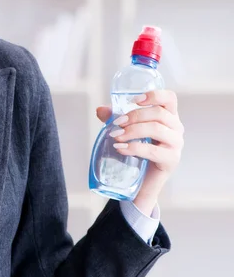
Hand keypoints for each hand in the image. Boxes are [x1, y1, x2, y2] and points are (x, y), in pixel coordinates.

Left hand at [96, 90, 184, 215]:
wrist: (141, 181)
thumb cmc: (135, 151)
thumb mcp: (124, 130)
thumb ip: (114, 118)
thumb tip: (100, 110)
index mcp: (168, 116)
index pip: (169, 98)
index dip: (154, 95)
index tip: (134, 100)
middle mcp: (176, 128)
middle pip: (159, 113)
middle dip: (134, 116)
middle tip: (116, 124)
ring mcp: (176, 144)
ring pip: (157, 129)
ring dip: (133, 130)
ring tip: (116, 137)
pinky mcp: (171, 160)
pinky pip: (154, 150)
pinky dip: (134, 147)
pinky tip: (121, 149)